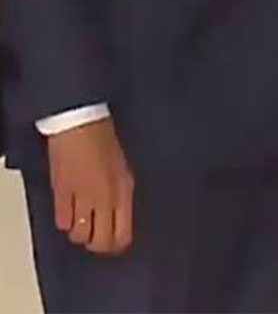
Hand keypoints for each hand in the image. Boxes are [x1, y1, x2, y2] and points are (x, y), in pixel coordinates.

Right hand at [47, 118, 133, 254]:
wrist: (81, 124)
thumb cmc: (107, 141)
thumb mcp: (124, 169)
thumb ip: (123, 194)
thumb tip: (121, 218)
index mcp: (124, 191)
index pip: (123, 233)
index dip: (119, 245)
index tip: (117, 245)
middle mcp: (104, 199)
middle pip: (100, 241)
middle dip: (99, 244)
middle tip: (99, 239)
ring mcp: (81, 198)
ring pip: (79, 236)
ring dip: (81, 234)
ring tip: (83, 224)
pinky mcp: (60, 195)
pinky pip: (62, 223)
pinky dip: (65, 223)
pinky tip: (70, 214)